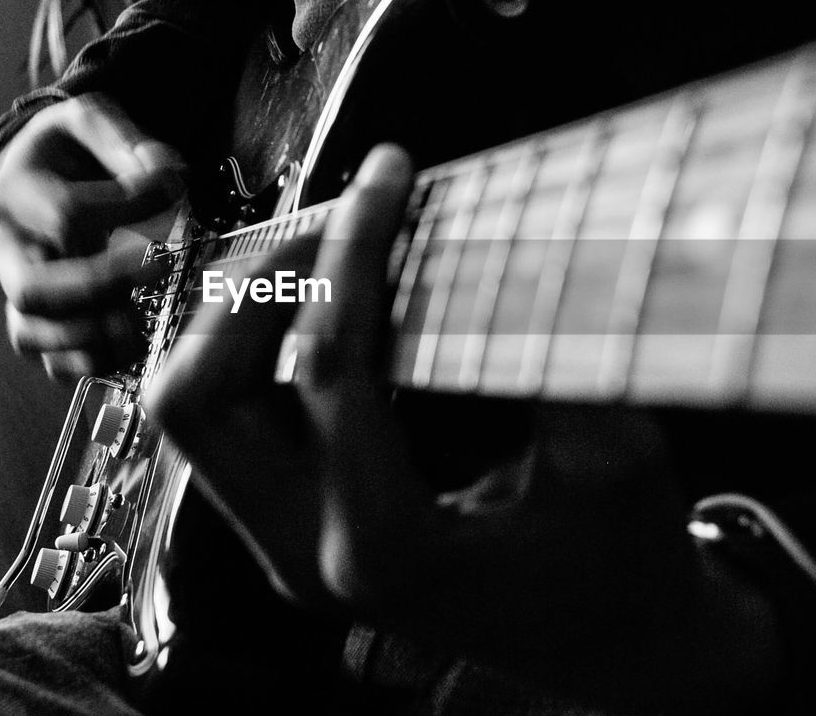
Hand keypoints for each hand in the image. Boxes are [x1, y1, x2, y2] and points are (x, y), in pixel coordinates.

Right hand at [0, 94, 186, 381]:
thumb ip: (127, 141)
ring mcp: (19, 286)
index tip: (174, 190)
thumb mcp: (91, 119)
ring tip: (140, 321)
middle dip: (100, 288)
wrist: (43, 168)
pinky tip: (127, 346)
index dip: (130, 208)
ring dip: (92, 337)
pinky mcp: (39, 317)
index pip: (69, 216)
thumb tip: (170, 178)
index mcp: (15, 192)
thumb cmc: (70, 147)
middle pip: (34, 291)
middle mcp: (7, 247)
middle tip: (158, 270)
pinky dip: (87, 363)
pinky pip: (48, 361)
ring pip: (32, 334)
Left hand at [144, 145, 785, 711]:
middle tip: (336, 222)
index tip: (385, 175)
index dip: (351, 253)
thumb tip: (510, 234)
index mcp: (387, 549)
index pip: (327, 371)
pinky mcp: (290, 527)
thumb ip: (553, 353)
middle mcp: (308, 555)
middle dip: (253, 288)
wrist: (608, 641)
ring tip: (324, 252)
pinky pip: (228, 423)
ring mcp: (287, 547)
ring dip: (237, 318)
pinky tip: (324, 303)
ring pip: (193, 412)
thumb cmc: (622, 561)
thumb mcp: (618, 461)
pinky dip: (251, 349)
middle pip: (198, 400)